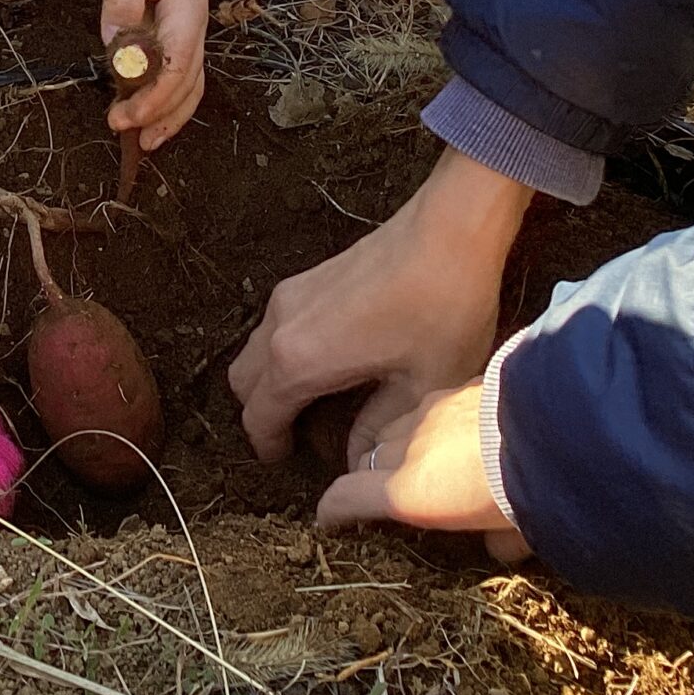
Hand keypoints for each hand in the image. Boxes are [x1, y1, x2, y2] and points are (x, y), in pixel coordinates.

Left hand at [80, 0, 206, 150]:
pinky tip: (148, 117)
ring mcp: (187, 27)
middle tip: (123, 132)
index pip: (178, 63)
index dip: (155, 96)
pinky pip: (177, 72)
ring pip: (189, 82)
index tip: (126, 117)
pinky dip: (166, 98)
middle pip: (189, 80)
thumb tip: (117, 47)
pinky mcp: (172, 30)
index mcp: (188, 5)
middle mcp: (195, 21)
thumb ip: (121, 2)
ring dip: (169, 114)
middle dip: (160, 112)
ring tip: (144, 143)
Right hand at [230, 146, 531, 465]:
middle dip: (262, 414)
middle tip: (300, 437)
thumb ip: (379, 429)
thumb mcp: (421, 386)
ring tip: (318, 403)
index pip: (258, 417)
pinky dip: (284, 353)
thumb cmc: (442, 307)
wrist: (450, 229)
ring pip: (254, 351)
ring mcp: (290, 295)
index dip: (269, 449)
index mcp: (300, 359)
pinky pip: (274, 327)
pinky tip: (332, 363)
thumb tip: (359, 462)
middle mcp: (281, 325)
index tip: (286, 465)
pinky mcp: (307, 278)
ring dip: (271, 381)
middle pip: (243, 383)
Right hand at [320, 380, 529, 561]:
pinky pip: (429, 402)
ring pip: (395, 424)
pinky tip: (460, 424)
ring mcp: (428, 409)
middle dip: (369, 472)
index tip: (328, 517)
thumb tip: (502, 546)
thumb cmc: (524, 488)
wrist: (552, 427)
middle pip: (368, 456)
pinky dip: (433, 418)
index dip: (333, 509)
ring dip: (400, 441)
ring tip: (424, 453)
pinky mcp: (455, 382)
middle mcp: (405, 447)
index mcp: (407, 490)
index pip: (348, 497)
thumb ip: (497, 538)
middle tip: (386, 486)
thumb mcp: (510, 528)